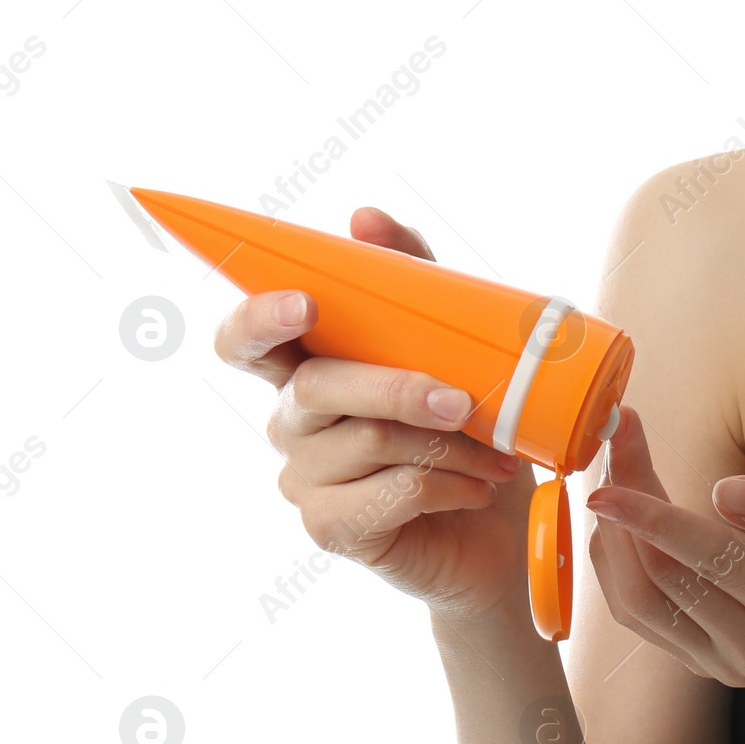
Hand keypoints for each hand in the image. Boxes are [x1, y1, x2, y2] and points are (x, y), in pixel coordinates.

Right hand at [212, 206, 535, 622]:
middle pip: (316, 387)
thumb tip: (363, 215)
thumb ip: (411, 280)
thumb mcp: (454, 343)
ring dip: (444, 444)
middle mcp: (292, 421)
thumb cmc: (469, 428)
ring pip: (363, 440)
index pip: (245, 339)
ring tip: (496, 453)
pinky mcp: (330, 528)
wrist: (499, 527)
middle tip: (463, 400)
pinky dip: (444, 485)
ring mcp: (304, 478)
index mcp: (310, 366)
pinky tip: (477, 488)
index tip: (305, 303)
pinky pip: (385, 494)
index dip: (257, 319)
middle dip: (398, 387)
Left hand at [585, 403, 744, 700]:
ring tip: (615, 468)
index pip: (715, 560)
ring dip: (615, 533)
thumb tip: (724, 490)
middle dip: (631, 498)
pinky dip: (620, 563)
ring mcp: (724, 665)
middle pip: (665, 574)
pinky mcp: (704, 664)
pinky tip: (622, 519)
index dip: (656, 518)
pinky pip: (643, 615)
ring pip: (639, 602)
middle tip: (618, 435)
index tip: (611, 481)